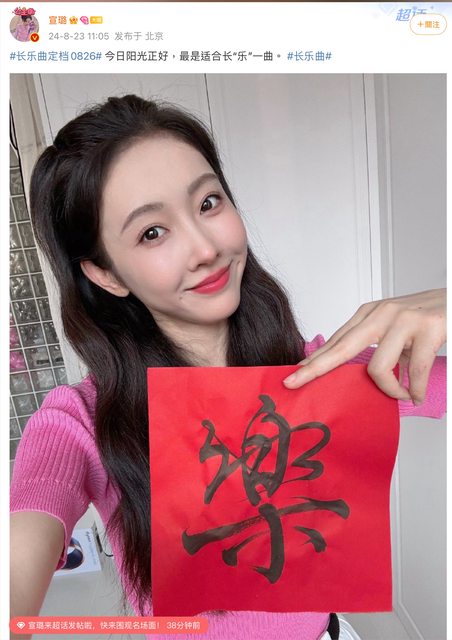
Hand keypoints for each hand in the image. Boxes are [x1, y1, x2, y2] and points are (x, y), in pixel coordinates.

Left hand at [283, 289, 445, 403]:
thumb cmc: (427, 317)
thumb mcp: (394, 327)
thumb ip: (375, 345)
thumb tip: (357, 375)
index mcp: (370, 313)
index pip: (336, 341)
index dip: (313, 360)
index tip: (293, 374)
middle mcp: (382, 314)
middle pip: (341, 348)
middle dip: (315, 369)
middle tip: (295, 384)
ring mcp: (404, 320)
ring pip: (377, 368)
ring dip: (390, 390)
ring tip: (402, 395)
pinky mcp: (428, 329)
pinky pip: (414, 373)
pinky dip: (415, 389)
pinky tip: (417, 394)